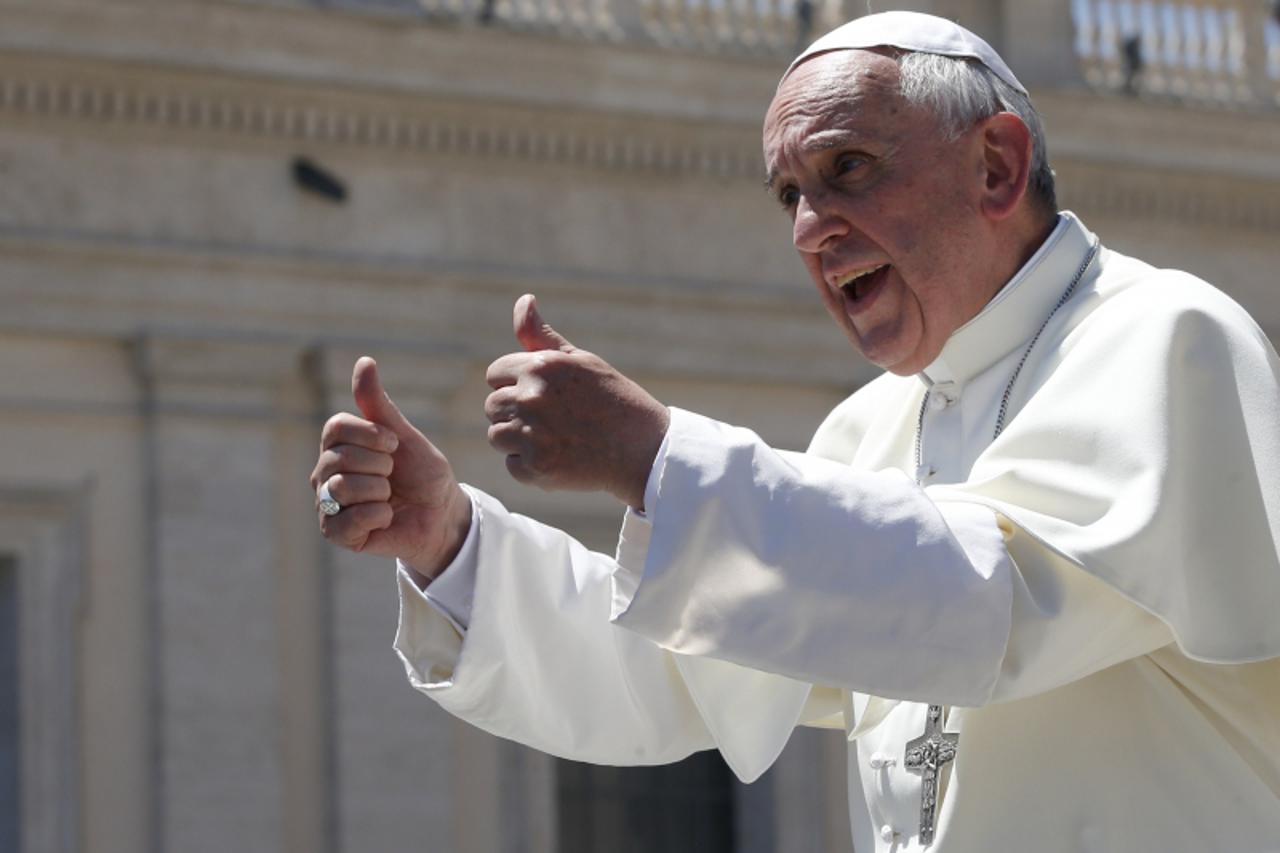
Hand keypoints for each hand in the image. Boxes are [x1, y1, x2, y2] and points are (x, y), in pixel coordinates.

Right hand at [311, 357, 470, 580]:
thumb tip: (364, 362)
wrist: (442, 512)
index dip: (373, 435)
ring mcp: (328, 504)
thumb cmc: (422, 473)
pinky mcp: (337, 533)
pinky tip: (387, 517)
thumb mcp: (403, 435)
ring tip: (390, 497)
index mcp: (337, 445)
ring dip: (381, 491)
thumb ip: (378, 404)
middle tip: (394, 476)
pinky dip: (377, 517)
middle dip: (381, 465)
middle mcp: (325, 473)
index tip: (394, 445)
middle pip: (340, 457)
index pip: (336, 427)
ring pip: (342, 488)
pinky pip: (347, 522)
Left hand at [484, 294, 669, 508]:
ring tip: (554, 438)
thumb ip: (541, 336)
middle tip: (551, 420)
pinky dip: (530, 466)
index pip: (495, 373)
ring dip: (518, 440)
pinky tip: (560, 457)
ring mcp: (532, 434)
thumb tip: (523, 299)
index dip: (516, 384)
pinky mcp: (536, 468)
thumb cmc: (612, 399)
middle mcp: (532, 397)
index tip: (545, 395)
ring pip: (497, 435)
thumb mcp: (580, 360)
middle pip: (492, 405)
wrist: (644, 449)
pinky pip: (512, 464)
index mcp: (540, 366)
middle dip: (514, 411)